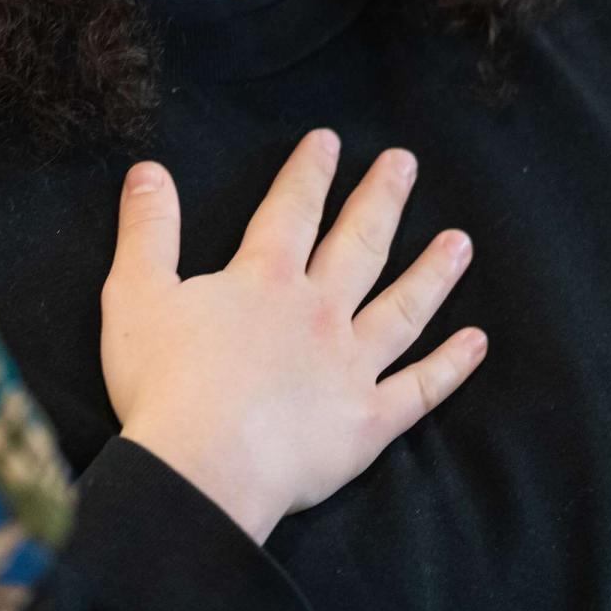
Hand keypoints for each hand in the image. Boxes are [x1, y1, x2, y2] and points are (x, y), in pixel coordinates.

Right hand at [100, 128, 485, 543]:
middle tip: (406, 163)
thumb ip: (148, 230)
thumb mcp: (135, 293)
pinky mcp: (368, 422)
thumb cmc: (163, 382)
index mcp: (263, 281)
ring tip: (461, 241)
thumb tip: (150, 169)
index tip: (330, 140)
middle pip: (357, 246)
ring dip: (432, 273)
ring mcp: (350, 367)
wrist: (203, 470)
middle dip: (381, 201)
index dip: (309, 173)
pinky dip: (450, 366)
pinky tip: (476, 343)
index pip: (290, 211)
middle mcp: (317, 313)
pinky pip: (419, 389)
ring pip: (402, 309)